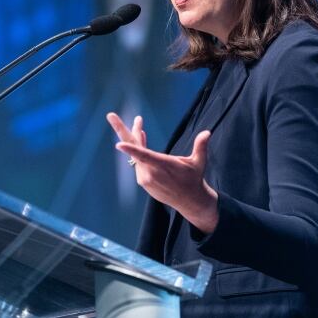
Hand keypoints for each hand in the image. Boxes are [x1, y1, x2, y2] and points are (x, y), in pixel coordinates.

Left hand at [106, 112, 219, 233]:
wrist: (189, 201)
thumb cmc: (194, 179)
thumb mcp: (199, 162)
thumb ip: (200, 147)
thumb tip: (207, 133)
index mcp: (161, 166)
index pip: (144, 156)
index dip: (131, 149)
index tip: (118, 144)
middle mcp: (149, 172)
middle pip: (133, 148)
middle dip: (121, 130)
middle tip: (110, 115)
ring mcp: (144, 178)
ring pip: (136, 154)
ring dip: (136, 138)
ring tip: (138, 122)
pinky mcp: (143, 181)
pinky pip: (137, 162)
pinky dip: (137, 150)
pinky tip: (140, 138)